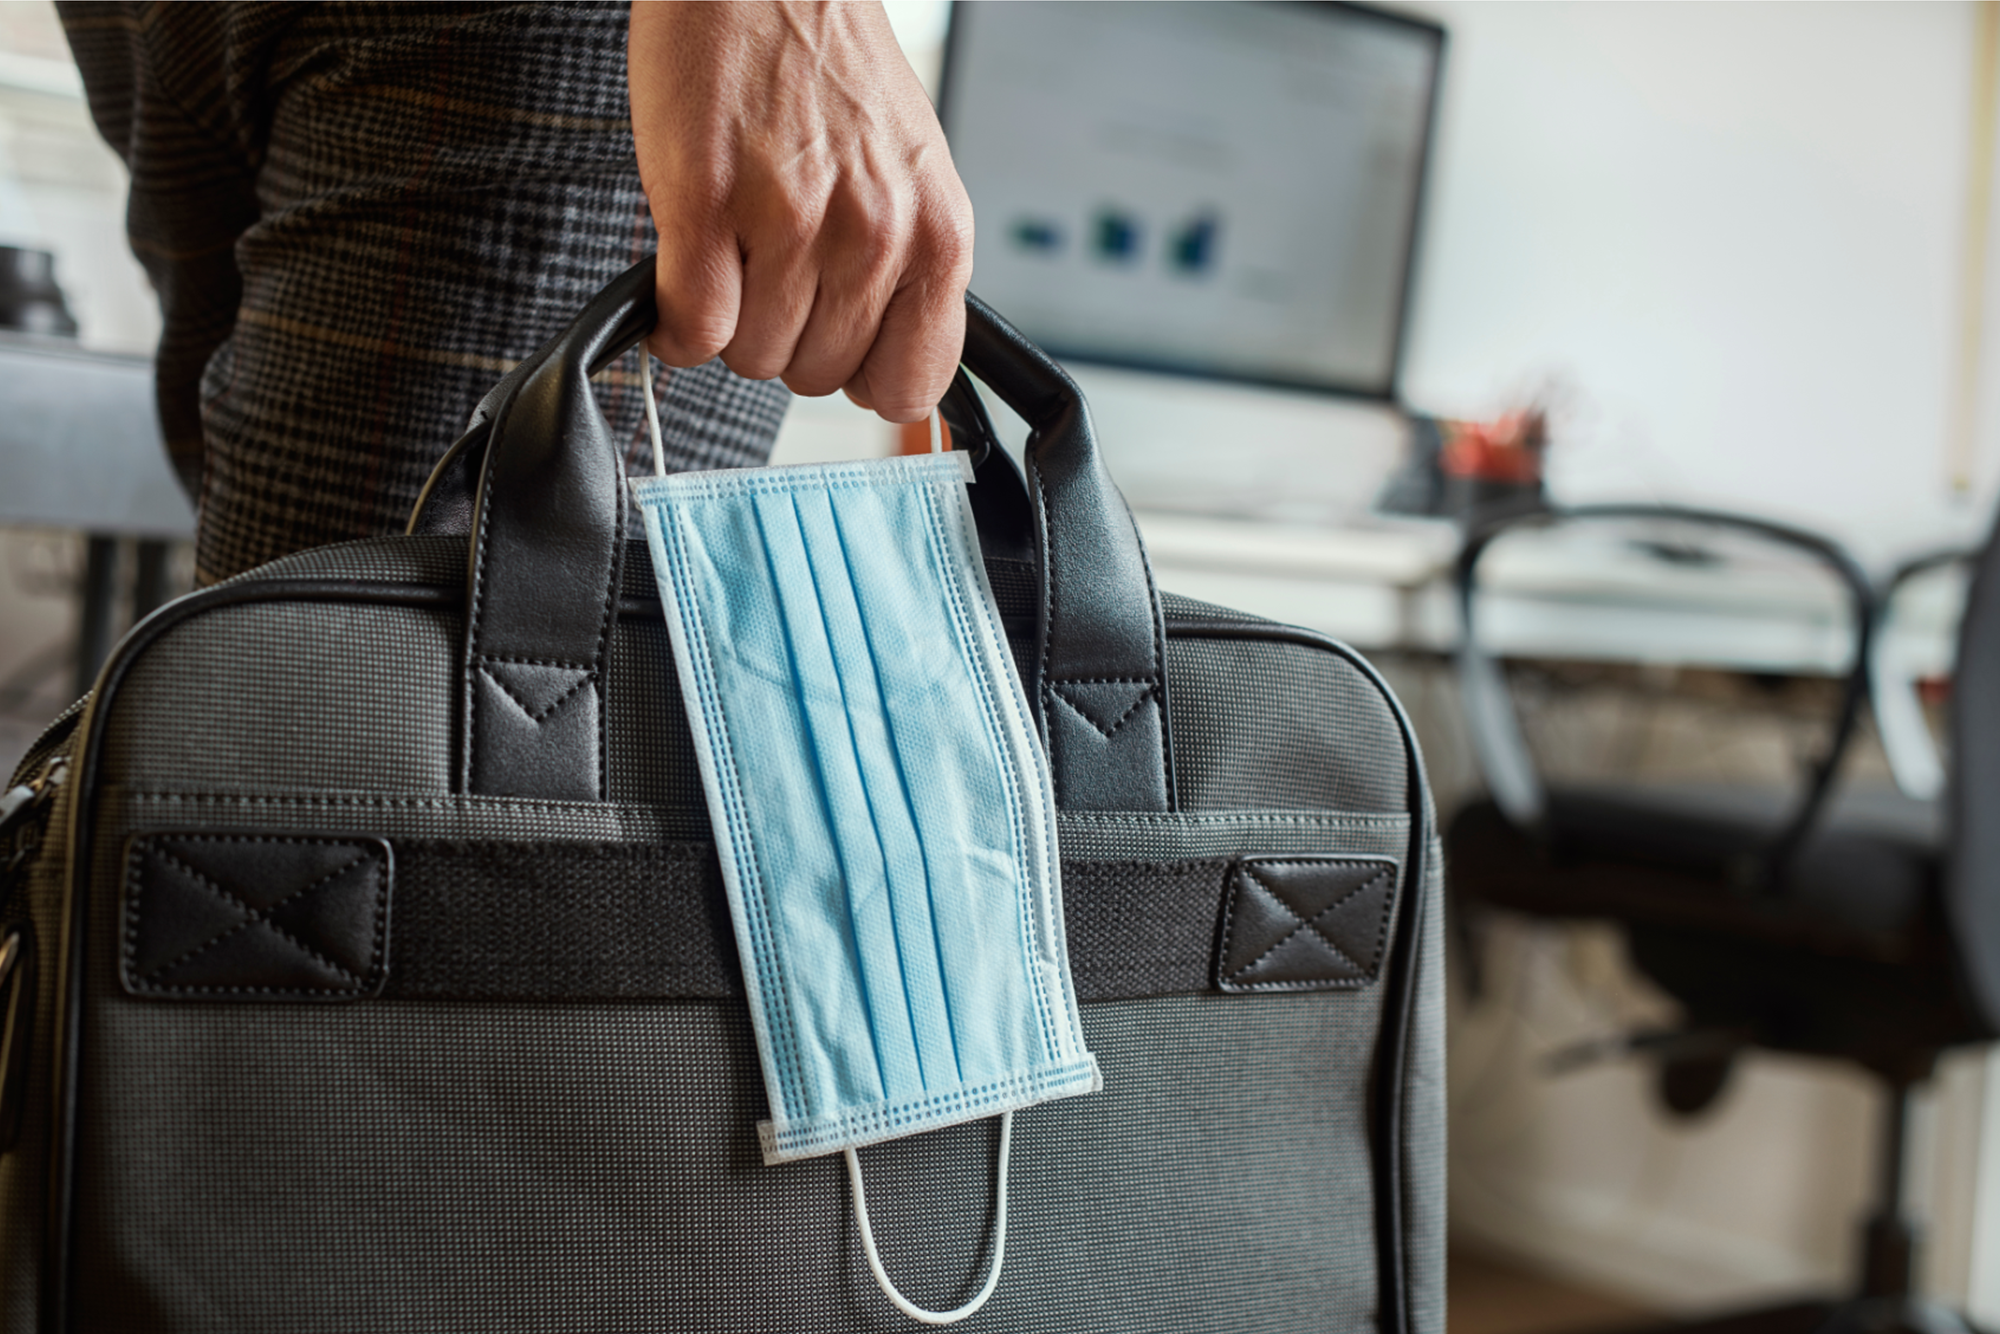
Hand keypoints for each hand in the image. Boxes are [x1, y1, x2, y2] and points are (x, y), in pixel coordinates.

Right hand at [629, 1, 973, 422]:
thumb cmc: (830, 71)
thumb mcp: (911, 179)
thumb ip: (909, 275)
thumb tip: (891, 382)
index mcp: (938, 235)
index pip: (909, 385)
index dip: (863, 375)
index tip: (839, 348)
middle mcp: (875, 235)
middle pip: (817, 376)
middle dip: (788, 335)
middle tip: (774, 266)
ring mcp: (792, 222)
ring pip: (751, 356)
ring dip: (731, 318)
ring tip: (735, 245)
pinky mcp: (708, 204)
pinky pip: (692, 327)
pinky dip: (674, 321)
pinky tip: (683, 271)